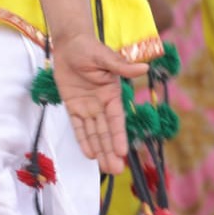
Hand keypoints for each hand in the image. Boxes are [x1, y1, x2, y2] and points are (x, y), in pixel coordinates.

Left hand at [51, 33, 147, 173]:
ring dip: (99, 150)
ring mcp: (87, 106)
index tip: (122, 152)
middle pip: (106, 131)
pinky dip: (83, 139)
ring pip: (94, 133)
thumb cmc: (90, 48)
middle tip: (115, 170)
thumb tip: (144, 68)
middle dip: (110, 150)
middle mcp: (101, 104)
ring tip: (106, 167)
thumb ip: (122, 66)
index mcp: (112, 94)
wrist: (70, 44)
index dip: (118, 136)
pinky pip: (78, 126)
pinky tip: (89, 154)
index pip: (116, 119)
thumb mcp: (106, 57)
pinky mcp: (73, 106)